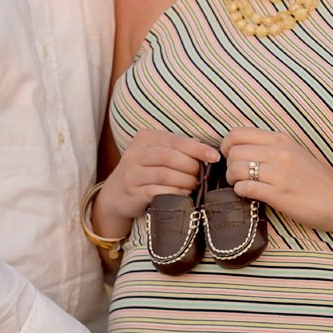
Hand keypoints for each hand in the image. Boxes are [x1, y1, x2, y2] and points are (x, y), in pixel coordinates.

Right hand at [96, 131, 219, 237]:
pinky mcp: (131, 192)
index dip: (197, 149)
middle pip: (170, 157)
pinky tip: (184, 194)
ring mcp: (131, 173)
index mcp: (145, 138)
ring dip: (185, 181)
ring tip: (194, 185)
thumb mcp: (159, 154)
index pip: (176, 140)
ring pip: (164, 174)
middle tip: (202, 176)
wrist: (116, 194)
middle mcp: (135, 153)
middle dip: (191, 167)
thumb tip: (207, 152)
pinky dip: (175, 193)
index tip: (215, 157)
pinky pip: (157, 191)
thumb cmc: (146, 171)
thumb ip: (180, 150)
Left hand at [222, 128, 332, 231]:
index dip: (226, 146)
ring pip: (235, 169)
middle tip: (237, 176)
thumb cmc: (316, 179)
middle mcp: (279, 152)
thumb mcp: (295, 153)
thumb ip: (270, 148)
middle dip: (228, 166)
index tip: (231, 157)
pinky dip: (241, 192)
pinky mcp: (279, 194)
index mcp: (281, 140)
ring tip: (243, 186)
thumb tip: (239, 149)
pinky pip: (245, 188)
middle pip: (233, 152)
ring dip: (233, 180)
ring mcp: (279, 173)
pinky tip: (250, 195)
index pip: (237, 133)